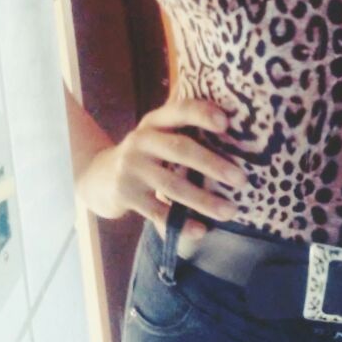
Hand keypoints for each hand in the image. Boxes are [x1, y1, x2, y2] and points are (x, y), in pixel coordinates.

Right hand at [76, 97, 248, 240]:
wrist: (99, 177)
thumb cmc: (146, 154)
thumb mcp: (158, 135)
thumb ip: (185, 132)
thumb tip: (239, 138)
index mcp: (154, 122)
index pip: (180, 111)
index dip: (202, 114)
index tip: (227, 123)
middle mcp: (141, 140)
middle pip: (180, 149)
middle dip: (213, 164)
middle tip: (242, 179)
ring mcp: (131, 168)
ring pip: (172, 186)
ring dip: (204, 200)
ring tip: (230, 211)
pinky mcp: (126, 195)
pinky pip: (158, 212)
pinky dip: (181, 223)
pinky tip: (202, 230)